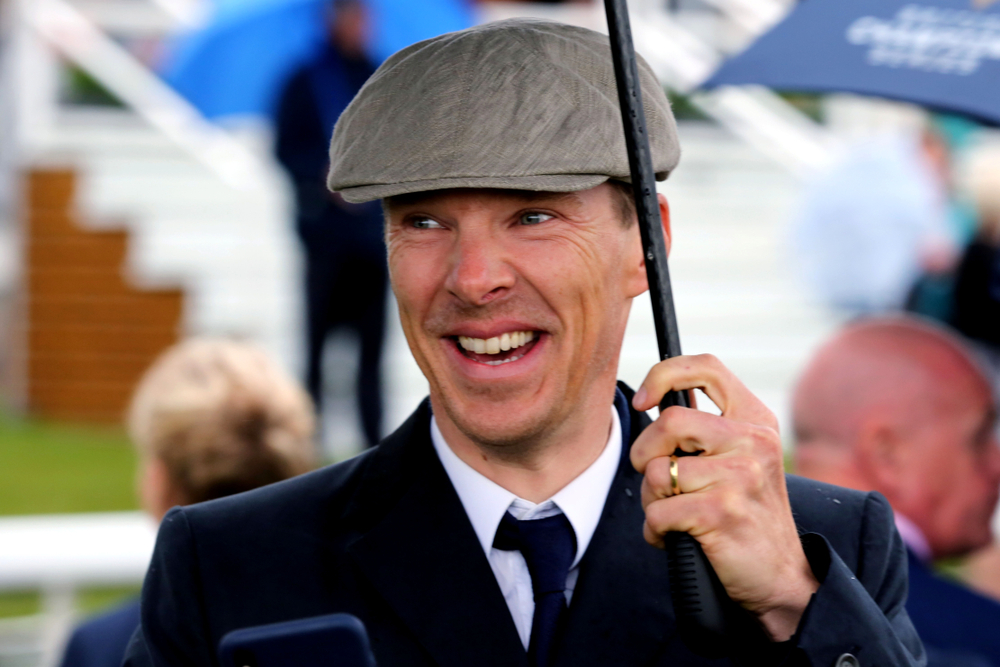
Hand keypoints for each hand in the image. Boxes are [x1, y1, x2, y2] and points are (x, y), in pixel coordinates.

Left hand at [630, 354, 818, 640]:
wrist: (780, 577)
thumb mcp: (740, 459)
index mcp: (755, 419)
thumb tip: (651, 401)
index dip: (664, 374)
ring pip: (656, 472)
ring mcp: (740, 476)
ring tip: (674, 514)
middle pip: (669, 421)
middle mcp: (752, 441)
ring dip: (652, 500)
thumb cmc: (745, 514)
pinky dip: (655, 531)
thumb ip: (706, 429)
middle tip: (654, 476)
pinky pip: (657, 512)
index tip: (643, 401)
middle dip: (644, 453)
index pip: (706, 367)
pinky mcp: (721, 513)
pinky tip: (676, 538)